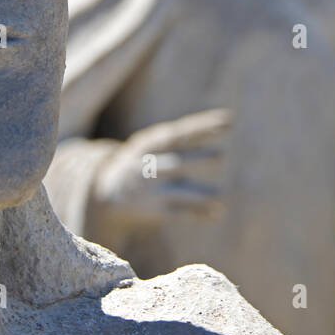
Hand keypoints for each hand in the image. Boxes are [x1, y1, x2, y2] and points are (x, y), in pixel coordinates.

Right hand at [88, 108, 232, 232]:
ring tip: (221, 198)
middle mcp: (150, 165)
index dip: (203, 126)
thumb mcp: (153, 142)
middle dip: (197, 159)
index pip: (180, 133)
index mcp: (151, 143)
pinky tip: (217, 212)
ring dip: (200, 195)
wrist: (106, 190)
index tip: (228, 121)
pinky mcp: (153, 209)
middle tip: (221, 156)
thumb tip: (225, 122)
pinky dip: (198, 213)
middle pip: (176, 162)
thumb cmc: (142, 160)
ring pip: (178, 191)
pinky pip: (178, 212)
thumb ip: (182, 136)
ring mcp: (151, 188)